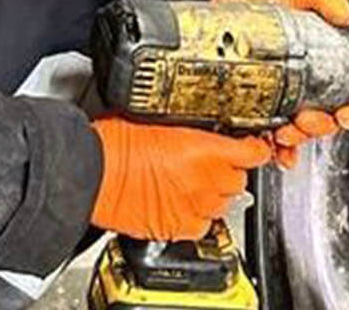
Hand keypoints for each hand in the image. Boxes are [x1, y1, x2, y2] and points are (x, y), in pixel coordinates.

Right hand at [90, 117, 273, 240]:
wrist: (92, 174)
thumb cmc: (115, 143)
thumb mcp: (159, 119)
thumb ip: (188, 129)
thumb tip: (196, 128)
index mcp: (206, 148)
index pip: (254, 152)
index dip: (255, 148)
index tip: (251, 146)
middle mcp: (207, 180)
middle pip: (240, 179)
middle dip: (229, 171)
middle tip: (209, 164)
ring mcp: (195, 206)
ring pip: (225, 203)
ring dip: (214, 194)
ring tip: (191, 185)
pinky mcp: (178, 228)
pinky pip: (204, 225)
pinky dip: (198, 217)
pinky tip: (182, 206)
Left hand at [211, 0, 348, 168]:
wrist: (215, 11)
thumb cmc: (253, 3)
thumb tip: (345, 15)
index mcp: (319, 64)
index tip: (345, 113)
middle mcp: (302, 87)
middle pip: (326, 120)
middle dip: (320, 125)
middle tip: (307, 118)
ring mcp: (278, 103)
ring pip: (299, 133)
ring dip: (297, 138)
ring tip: (285, 129)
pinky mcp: (254, 114)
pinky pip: (269, 140)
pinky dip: (274, 149)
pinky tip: (271, 146)